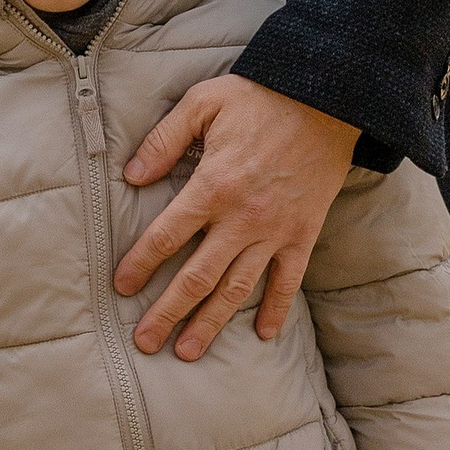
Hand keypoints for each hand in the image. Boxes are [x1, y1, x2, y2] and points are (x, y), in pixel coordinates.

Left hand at [115, 78, 358, 358]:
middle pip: (197, 277)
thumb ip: (165, 139)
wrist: (327, 98)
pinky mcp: (303, 233)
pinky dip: (276, 308)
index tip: (122, 288)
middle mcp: (241, 218)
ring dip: (211, 322)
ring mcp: (275, 231)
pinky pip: (288, 280)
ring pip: (237, 288)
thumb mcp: (203, 103)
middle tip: (146, 342)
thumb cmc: (259, 98)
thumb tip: (130, 176)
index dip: (141, 264)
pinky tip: (262, 333)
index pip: (166, 236)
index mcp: (213, 187)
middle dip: (168, 313)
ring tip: (188, 351)